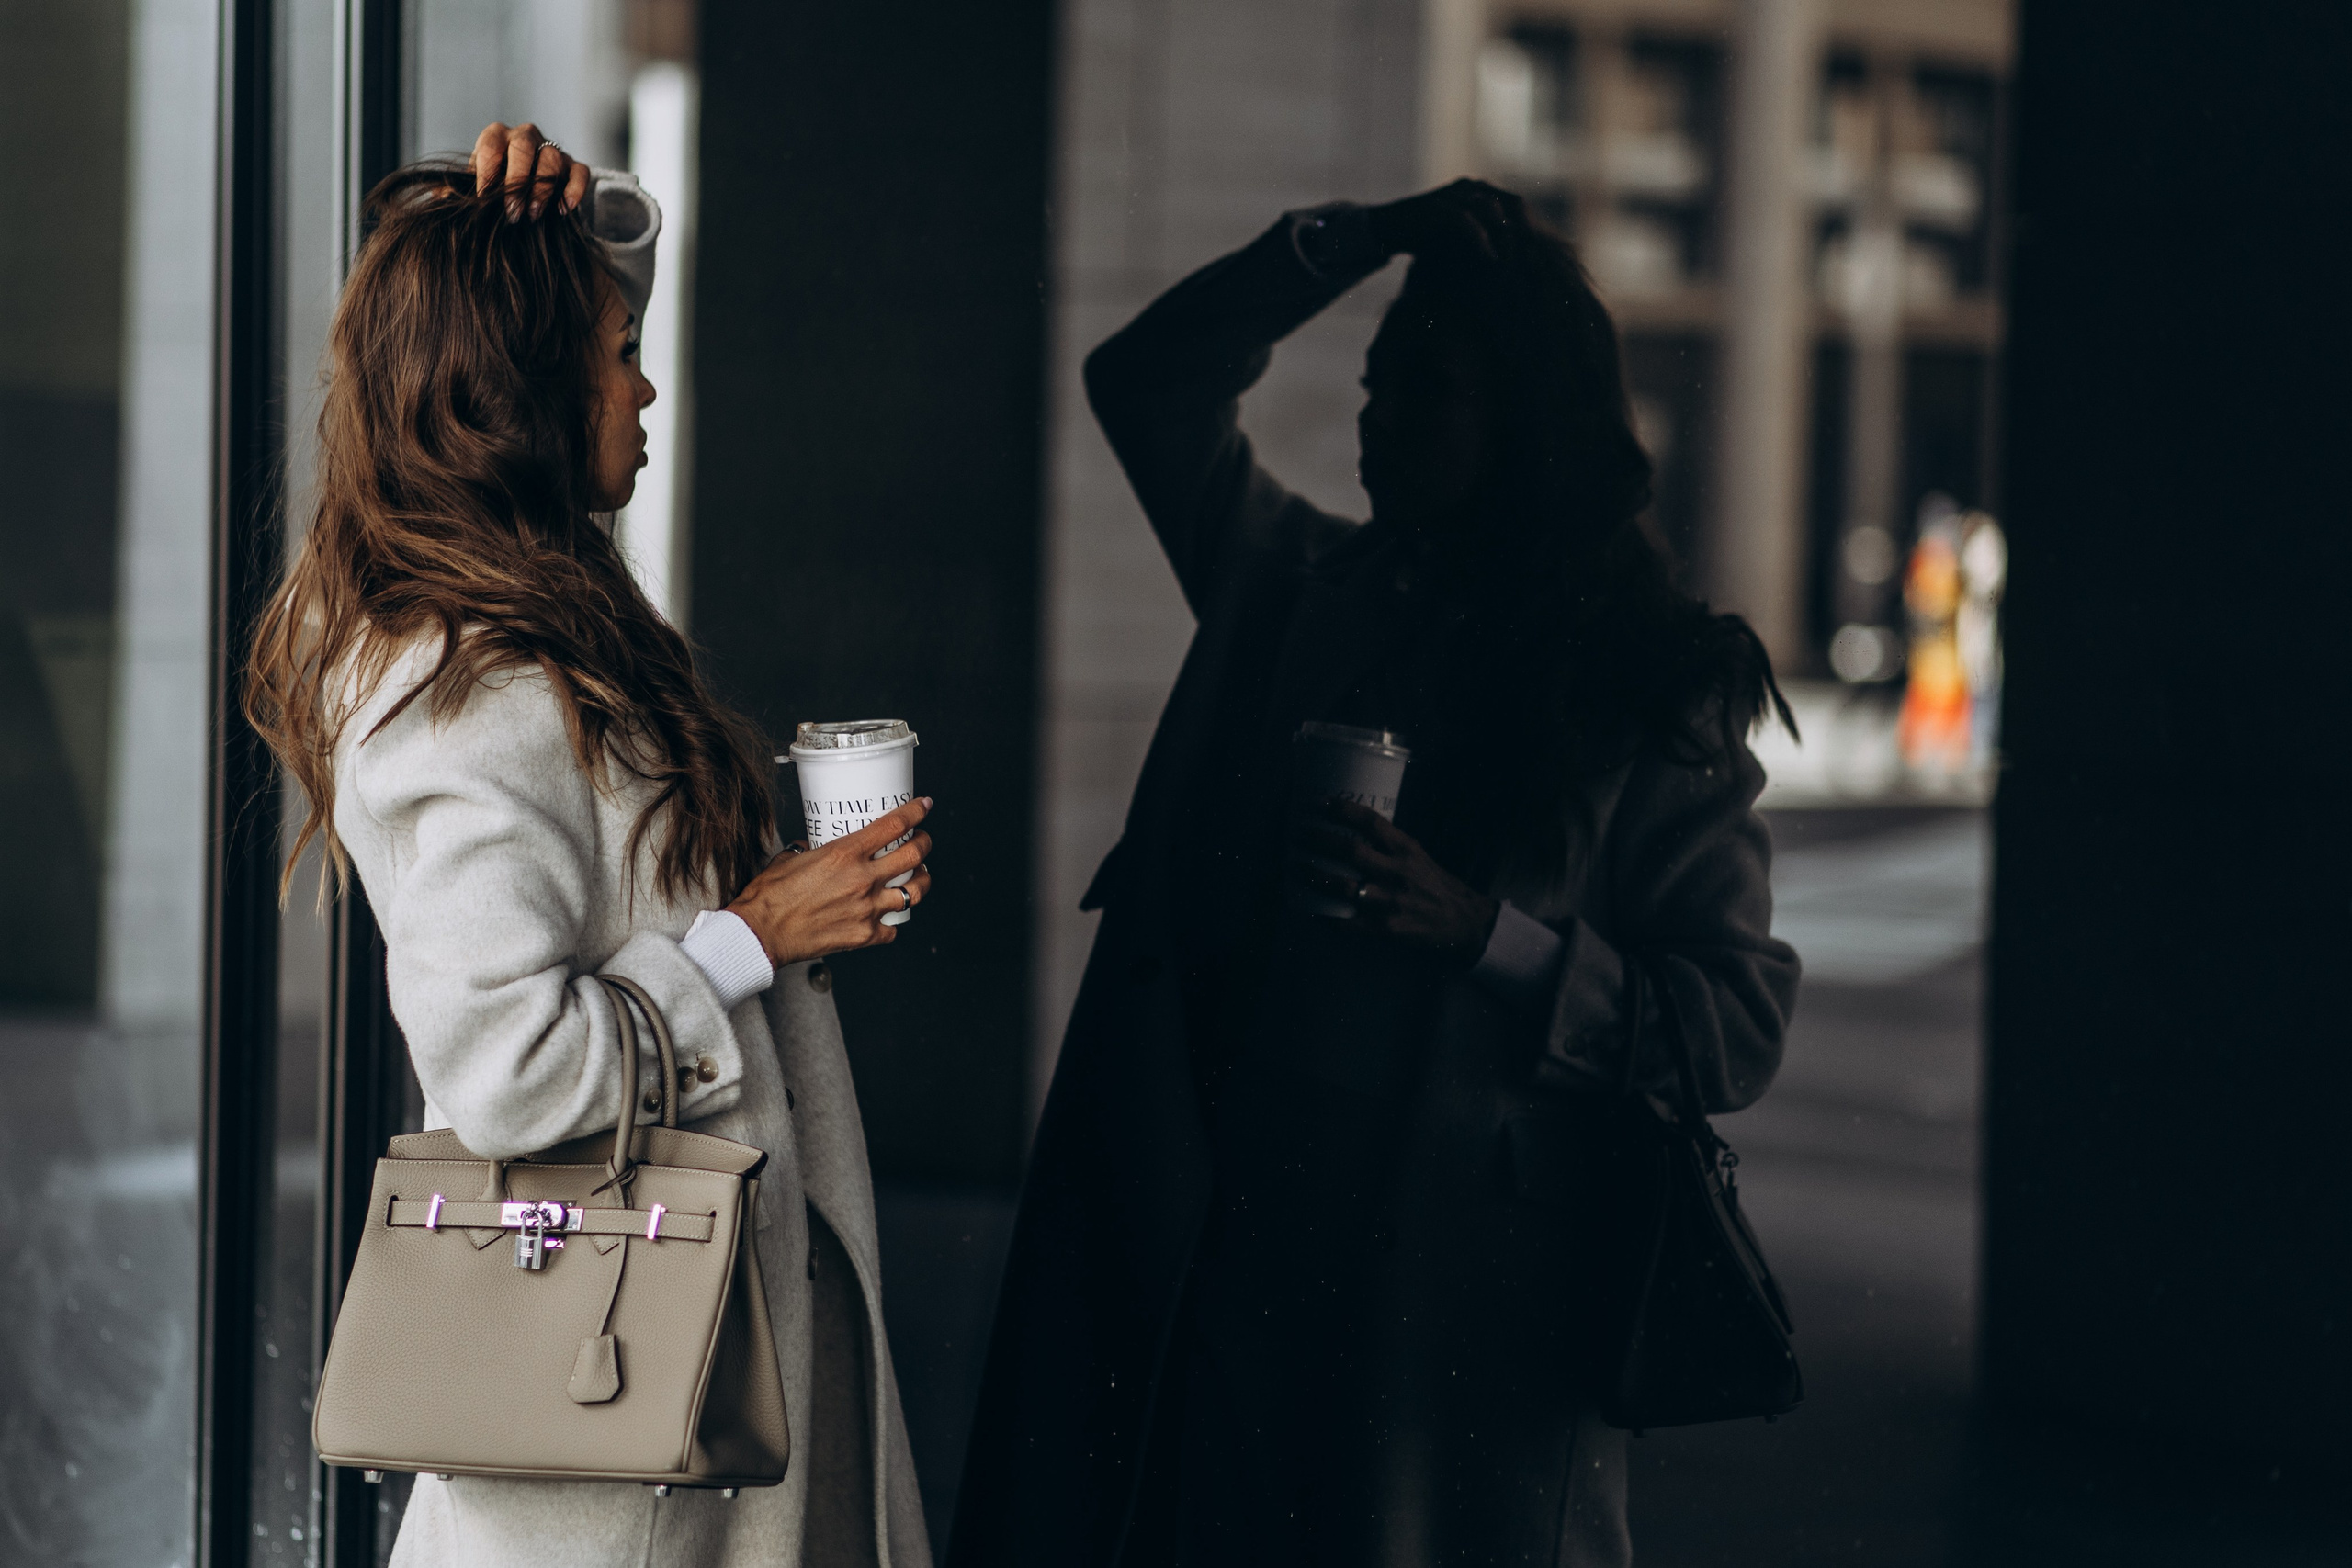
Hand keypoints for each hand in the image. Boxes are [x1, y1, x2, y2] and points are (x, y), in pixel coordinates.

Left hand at [470, 121, 589, 221]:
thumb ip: (460, 188)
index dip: (487, 173)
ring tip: (534, 215)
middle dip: (517, 181)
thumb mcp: (476, 182)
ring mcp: (551, 149)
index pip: (490, 146)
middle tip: (512, 212)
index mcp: (497, 136)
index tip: (483, 199)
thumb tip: (443, 199)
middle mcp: (525, 136)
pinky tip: (563, 210)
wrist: (526, 186)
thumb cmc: (496, 183)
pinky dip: (574, 190)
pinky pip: (580, 172)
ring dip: (542, 189)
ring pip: (551, 159)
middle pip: (523, 147)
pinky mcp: (573, 165)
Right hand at [724, 799, 934, 967]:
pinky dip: (892, 923)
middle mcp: (862, 879)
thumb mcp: (790, 858)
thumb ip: (809, 850)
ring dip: (921, 882)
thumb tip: (811, 848)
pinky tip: (887, 918)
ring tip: (919, 877)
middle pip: (914, 855)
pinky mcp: (864, 934)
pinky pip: (892, 929)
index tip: (923, 806)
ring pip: (914, 892)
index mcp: (845, 854)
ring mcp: (867, 908)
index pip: (894, 825)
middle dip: (924, 843)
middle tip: (923, 841)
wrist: (762, 932)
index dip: (915, 812)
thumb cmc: (770, 897)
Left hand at [1296, 799, 1498, 963]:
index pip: (1370, 822)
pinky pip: (1346, 924)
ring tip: (1295, 869)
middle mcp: (1397, 872)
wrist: (1464, 924)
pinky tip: (1311, 913)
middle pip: (1349, 850)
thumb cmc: (1437, 887)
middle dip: (1318, 839)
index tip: (1317, 802)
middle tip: (1297, 834)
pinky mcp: (1386, 929)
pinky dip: (1325, 918)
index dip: (1341, 809)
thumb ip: (1389, 847)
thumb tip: (1350, 833)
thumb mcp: (1418, 857)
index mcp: (1406, 849)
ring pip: (1341, 887)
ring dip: (1313, 876)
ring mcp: (1390, 901)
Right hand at [1366, 179, 1525, 262]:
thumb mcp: (1462, 237)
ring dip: (1505, 238)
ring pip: (1493, 212)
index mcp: (1480, 190)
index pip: (1516, 205)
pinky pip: (1468, 222)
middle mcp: (1471, 186)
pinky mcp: (1440, 205)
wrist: (1387, 230)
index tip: (1539, 256)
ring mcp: (1455, 193)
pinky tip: (1490, 259)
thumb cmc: (1425, 237)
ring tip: (1514, 262)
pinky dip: (1482, 241)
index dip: (1530, 228)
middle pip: (1510, 206)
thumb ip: (1486, 239)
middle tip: (1534, 261)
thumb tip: (1513, 259)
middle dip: (1523, 233)